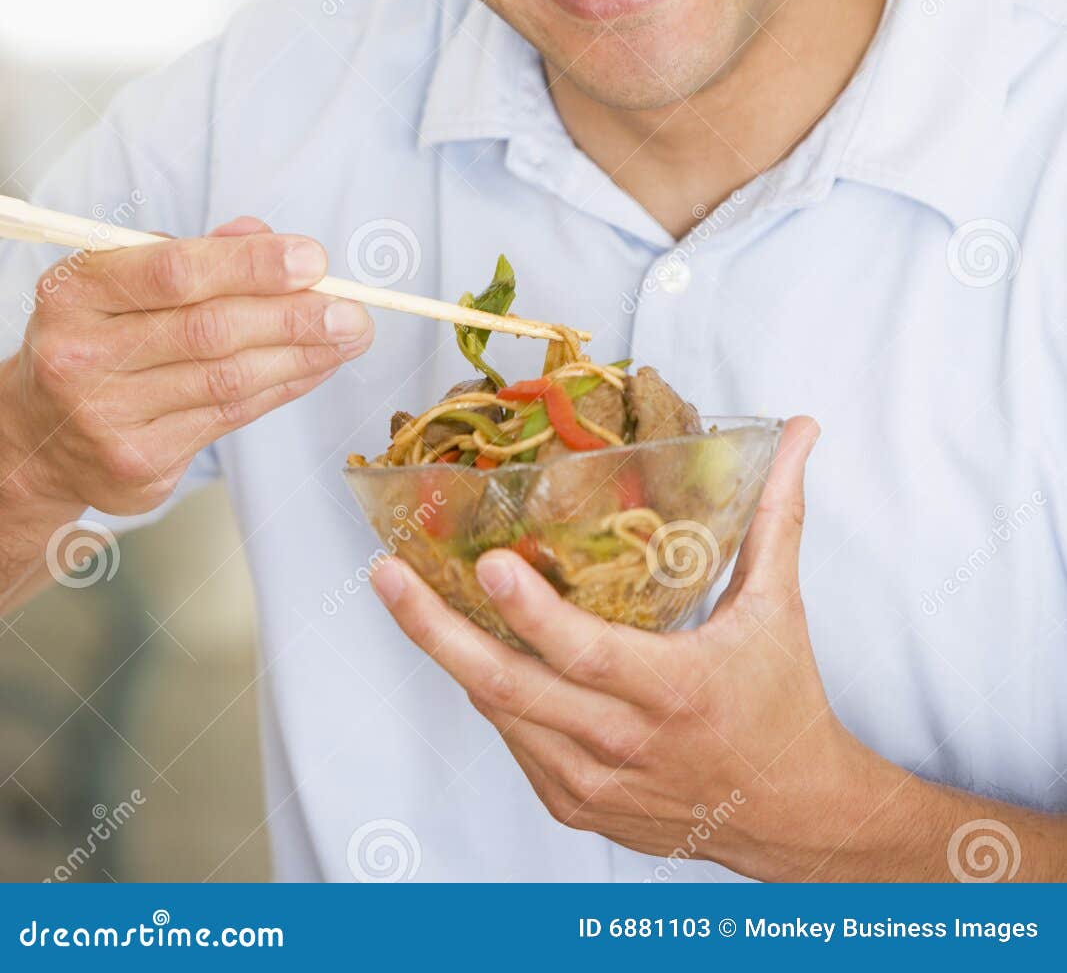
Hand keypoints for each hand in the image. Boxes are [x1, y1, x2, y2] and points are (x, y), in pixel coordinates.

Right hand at [0, 216, 372, 521]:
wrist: (39, 435)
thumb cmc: (100, 339)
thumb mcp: (125, 282)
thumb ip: (196, 256)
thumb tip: (266, 238)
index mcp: (75, 293)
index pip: (174, 271)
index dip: (251, 265)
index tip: (312, 259)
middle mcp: (81, 356)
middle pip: (209, 330)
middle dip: (293, 316)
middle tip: (351, 308)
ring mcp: (106, 417)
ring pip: (227, 379)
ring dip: (301, 355)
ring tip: (349, 335)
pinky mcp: (137, 464)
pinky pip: (229, 418)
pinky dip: (282, 388)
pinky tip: (315, 367)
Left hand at [372, 417, 885, 879]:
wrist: (792, 818)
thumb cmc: (783, 704)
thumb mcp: (778, 607)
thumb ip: (775, 514)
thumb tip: (796, 431)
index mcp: (677, 691)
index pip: (589, 655)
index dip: (534, 614)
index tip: (489, 564)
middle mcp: (627, 745)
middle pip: (511, 689)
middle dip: (436, 630)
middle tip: (387, 573)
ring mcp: (594, 784)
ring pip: (500, 715)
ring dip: (446, 654)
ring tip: (400, 592)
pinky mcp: (576, 804)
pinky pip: (513, 741)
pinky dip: (484, 692)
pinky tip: (458, 643)